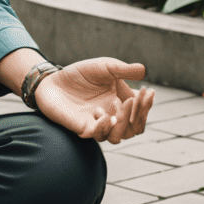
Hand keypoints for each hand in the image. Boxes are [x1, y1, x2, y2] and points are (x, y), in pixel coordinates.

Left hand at [34, 58, 153, 144]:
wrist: (54, 79)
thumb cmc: (81, 74)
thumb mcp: (105, 67)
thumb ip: (123, 70)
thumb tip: (143, 70)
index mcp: (121, 105)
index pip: (140, 114)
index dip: (147, 105)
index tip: (149, 91)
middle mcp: (112, 119)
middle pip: (134, 129)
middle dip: (139, 115)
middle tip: (136, 98)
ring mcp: (98, 125)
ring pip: (119, 137)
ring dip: (124, 124)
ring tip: (123, 105)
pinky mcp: (83, 129)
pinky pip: (98, 136)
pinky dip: (105, 128)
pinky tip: (107, 116)